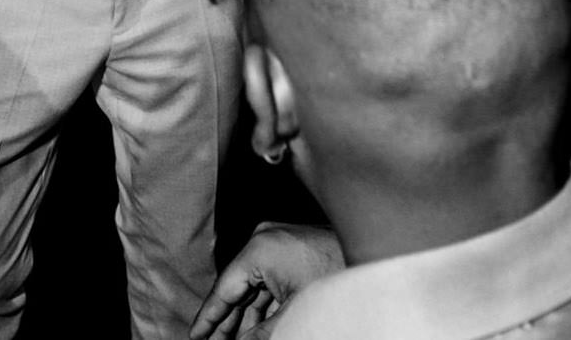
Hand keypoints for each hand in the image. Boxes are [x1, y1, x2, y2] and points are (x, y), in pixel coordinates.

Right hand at [188, 222, 343, 339]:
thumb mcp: (293, 312)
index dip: (208, 317)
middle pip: (236, 289)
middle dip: (225, 321)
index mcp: (258, 249)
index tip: (195, 336)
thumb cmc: (337, 277)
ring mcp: (277, 243)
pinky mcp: (291, 251)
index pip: (224, 290)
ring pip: (252, 287)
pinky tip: (252, 328)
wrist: (375, 255)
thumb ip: (262, 332)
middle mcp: (263, 240)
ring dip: (243, 316)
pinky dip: (261, 306)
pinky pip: (267, 282)